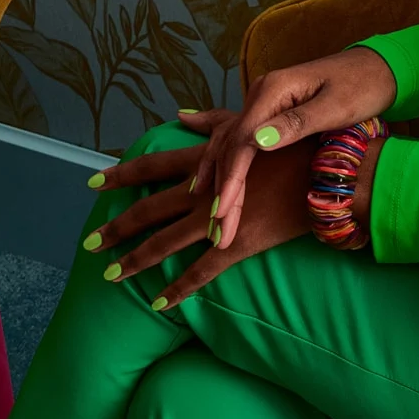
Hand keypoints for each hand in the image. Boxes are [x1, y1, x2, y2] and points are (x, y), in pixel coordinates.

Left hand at [87, 115, 379, 309]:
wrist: (329, 171)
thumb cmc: (295, 143)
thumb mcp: (250, 124)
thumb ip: (213, 122)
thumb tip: (180, 114)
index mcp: (204, 161)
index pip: (151, 166)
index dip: (120, 175)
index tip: (92, 182)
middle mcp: (202, 191)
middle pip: (147, 210)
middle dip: (116, 228)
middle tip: (89, 243)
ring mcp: (217, 220)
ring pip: (165, 243)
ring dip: (135, 260)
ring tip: (108, 276)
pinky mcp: (236, 245)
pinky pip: (201, 272)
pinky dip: (178, 289)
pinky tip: (158, 304)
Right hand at [210, 47, 395, 245]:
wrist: (377, 67)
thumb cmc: (363, 86)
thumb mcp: (336, 107)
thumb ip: (296, 124)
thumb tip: (257, 141)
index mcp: (273, 90)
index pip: (242, 141)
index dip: (231, 180)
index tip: (223, 212)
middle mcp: (260, 94)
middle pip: (231, 147)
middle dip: (224, 190)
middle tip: (219, 231)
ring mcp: (262, 102)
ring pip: (230, 146)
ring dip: (220, 182)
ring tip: (212, 219)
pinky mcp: (269, 111)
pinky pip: (240, 142)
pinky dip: (225, 166)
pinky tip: (206, 183)